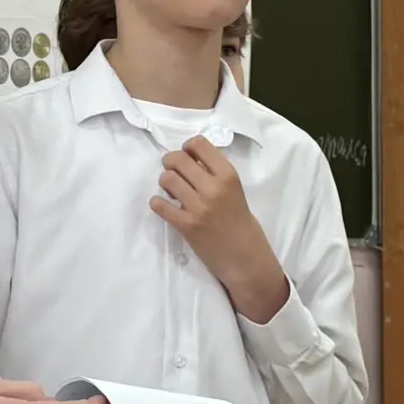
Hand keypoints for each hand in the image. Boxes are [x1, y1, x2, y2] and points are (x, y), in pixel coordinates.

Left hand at [149, 136, 288, 321]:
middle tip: (173, 171)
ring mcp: (199, 207)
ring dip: (165, 183)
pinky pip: (160, 205)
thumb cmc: (241, 223)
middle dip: (170, 162)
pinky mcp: (187, 225)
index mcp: (228, 176)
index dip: (187, 148)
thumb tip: (190, 160)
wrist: (246, 259)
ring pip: (166, 179)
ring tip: (172, 191)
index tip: (187, 157)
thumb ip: (215, 175)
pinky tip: (164, 206)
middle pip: (177, 159)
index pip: (198, 144)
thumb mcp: (235, 191)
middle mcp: (213, 187)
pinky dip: (158, 203)